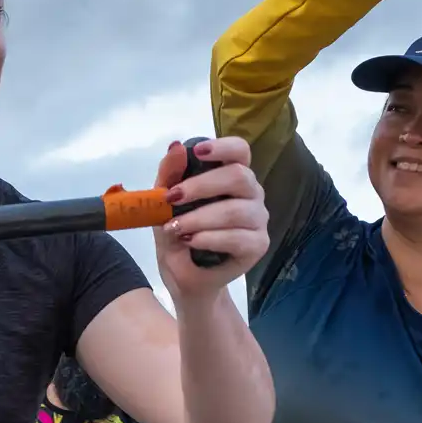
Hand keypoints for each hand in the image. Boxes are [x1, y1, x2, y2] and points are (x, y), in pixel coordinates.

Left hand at [152, 137, 268, 300]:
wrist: (184, 276)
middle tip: (172, 198)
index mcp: (232, 176)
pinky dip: (210, 238)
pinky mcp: (258, 245)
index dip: (222, 146)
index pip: (240, 150)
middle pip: (239, 176)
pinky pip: (238, 237)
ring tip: (176, 228)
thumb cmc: (179, 234)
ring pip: (236, 211)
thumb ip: (169, 175)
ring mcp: (258, 220)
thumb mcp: (163, 205)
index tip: (198, 152)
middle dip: (201, 186)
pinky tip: (191, 242)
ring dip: (200, 218)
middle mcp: (251, 194)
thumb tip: (177, 147)